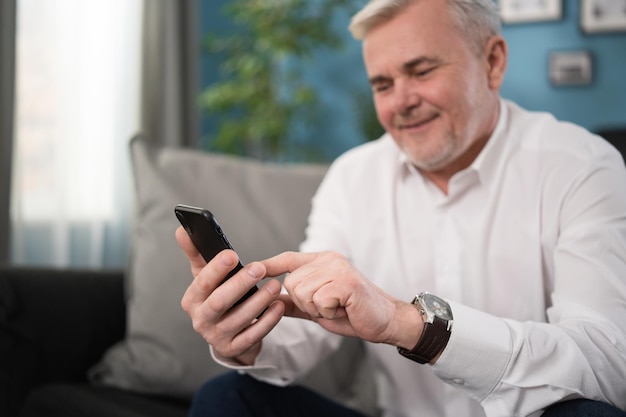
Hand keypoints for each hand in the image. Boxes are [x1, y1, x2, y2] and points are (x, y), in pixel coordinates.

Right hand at [175, 227, 284, 364]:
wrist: (225, 332)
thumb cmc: (216, 296)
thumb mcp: (205, 276)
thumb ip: (196, 252)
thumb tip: (182, 229)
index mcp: (192, 299)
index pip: (202, 283)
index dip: (216, 269)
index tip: (232, 254)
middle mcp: (200, 320)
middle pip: (219, 302)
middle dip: (239, 284)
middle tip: (259, 268)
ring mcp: (216, 337)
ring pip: (239, 319)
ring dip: (259, 301)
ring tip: (275, 285)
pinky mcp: (234, 348)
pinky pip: (253, 335)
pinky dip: (268, 321)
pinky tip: (279, 305)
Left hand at [261, 251, 423, 349]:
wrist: (385, 321)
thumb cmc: (353, 313)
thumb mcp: (318, 307)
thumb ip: (296, 302)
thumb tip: (269, 300)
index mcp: (323, 260)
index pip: (289, 258)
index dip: (270, 264)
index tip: (252, 268)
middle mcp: (329, 259)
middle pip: (291, 282)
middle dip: (304, 303)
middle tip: (327, 306)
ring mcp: (338, 268)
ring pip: (302, 292)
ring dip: (316, 308)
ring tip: (336, 306)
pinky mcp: (346, 281)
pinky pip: (318, 300)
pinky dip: (328, 311)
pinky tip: (343, 308)